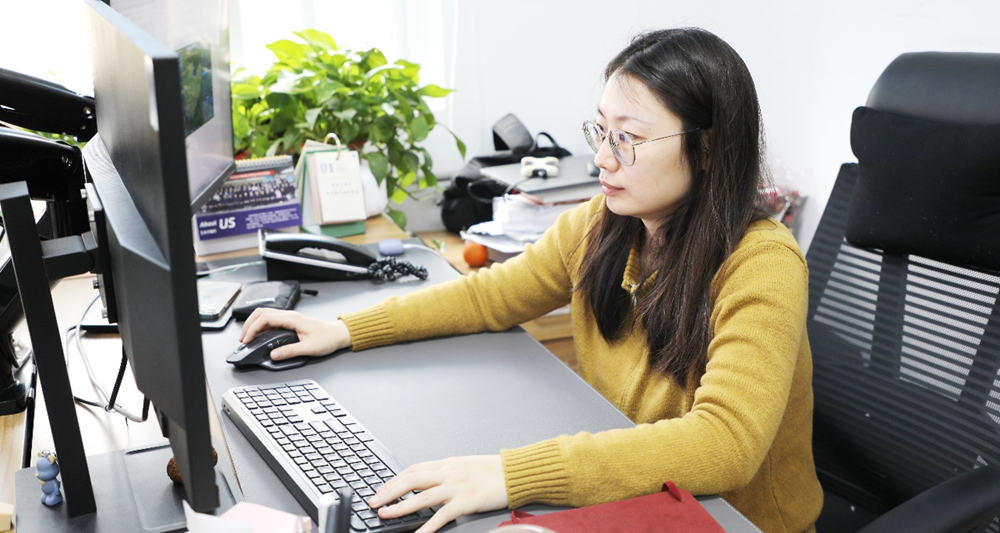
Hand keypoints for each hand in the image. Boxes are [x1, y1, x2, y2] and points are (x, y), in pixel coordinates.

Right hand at [239, 309, 351, 359]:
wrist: (338, 334)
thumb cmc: (328, 338)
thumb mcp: (309, 348)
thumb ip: (290, 351)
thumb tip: (273, 355)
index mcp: (292, 319)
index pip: (265, 319)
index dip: (252, 329)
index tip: (247, 340)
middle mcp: (289, 315)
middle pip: (261, 313)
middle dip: (249, 324)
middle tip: (243, 339)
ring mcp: (290, 317)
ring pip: (265, 315)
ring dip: (254, 324)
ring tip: (248, 337)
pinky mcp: (290, 321)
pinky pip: (271, 320)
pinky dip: (261, 326)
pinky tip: (259, 336)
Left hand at [368, 455, 507, 532]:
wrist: (515, 472)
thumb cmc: (494, 470)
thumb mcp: (466, 465)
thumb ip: (448, 473)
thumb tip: (430, 482)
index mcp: (447, 463)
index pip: (414, 470)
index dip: (395, 480)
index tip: (382, 489)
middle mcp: (448, 473)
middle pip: (411, 480)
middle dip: (389, 491)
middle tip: (374, 502)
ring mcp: (456, 487)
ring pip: (421, 496)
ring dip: (400, 506)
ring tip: (385, 514)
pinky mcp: (466, 501)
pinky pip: (441, 516)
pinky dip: (427, 526)